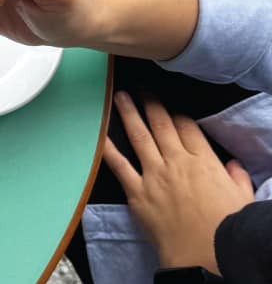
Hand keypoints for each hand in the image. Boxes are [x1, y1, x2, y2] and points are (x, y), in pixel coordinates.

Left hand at [103, 92, 253, 272]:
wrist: (204, 253)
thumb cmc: (226, 229)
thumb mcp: (242, 198)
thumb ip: (236, 178)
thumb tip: (232, 166)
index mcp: (204, 162)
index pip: (188, 128)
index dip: (177, 115)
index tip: (169, 106)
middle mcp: (177, 162)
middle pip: (162, 125)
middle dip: (151, 104)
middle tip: (142, 89)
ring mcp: (155, 175)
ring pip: (139, 137)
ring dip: (129, 114)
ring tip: (120, 97)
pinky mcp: (137, 192)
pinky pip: (119, 165)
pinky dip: (108, 148)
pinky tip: (99, 133)